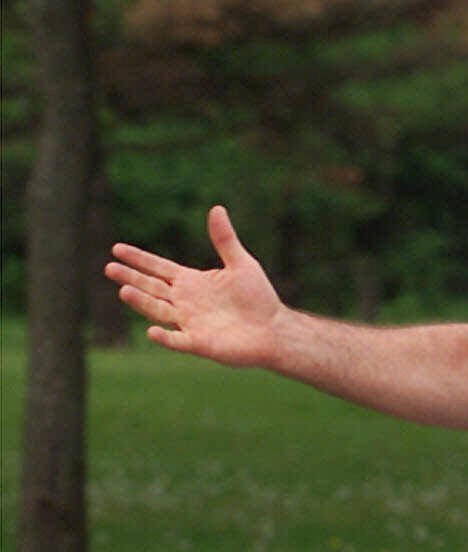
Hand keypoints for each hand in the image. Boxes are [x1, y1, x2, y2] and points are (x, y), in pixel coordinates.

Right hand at [105, 206, 284, 368]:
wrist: (274, 329)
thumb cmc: (258, 298)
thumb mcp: (241, 263)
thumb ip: (225, 239)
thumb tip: (216, 208)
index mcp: (192, 282)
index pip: (159, 268)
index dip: (139, 259)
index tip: (117, 249)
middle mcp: (186, 302)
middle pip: (152, 288)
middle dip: (131, 278)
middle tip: (109, 268)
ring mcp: (190, 323)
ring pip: (159, 311)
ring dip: (142, 302)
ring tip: (123, 291)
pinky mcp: (200, 343)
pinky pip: (178, 341)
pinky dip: (165, 337)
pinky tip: (152, 331)